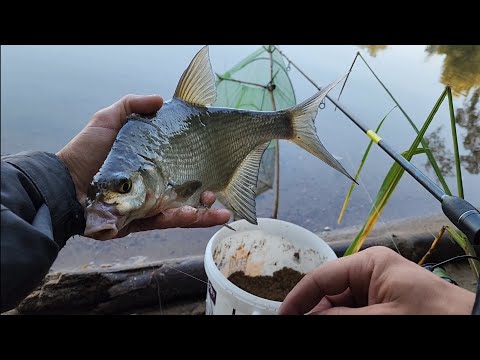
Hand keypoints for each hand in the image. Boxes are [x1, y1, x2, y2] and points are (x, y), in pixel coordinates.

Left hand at [57, 95, 230, 235]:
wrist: (64, 186)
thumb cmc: (85, 152)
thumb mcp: (107, 120)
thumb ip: (132, 106)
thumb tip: (162, 99)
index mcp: (147, 163)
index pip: (178, 163)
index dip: (196, 163)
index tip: (213, 158)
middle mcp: (151, 185)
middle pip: (186, 189)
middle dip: (206, 191)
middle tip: (218, 188)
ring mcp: (148, 204)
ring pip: (182, 208)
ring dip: (204, 210)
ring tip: (222, 209)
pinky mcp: (142, 221)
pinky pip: (167, 221)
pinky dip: (186, 219)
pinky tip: (202, 215)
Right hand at [279, 246, 474, 314]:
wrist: (471, 324)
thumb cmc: (434, 316)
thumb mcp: (382, 318)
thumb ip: (340, 319)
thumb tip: (307, 318)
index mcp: (368, 264)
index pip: (321, 278)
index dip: (298, 298)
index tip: (282, 316)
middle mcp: (369, 275)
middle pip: (328, 296)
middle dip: (313, 312)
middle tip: (296, 324)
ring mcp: (376, 293)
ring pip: (339, 308)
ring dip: (327, 318)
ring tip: (310, 323)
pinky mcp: (383, 308)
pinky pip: (354, 314)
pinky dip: (342, 321)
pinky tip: (332, 324)